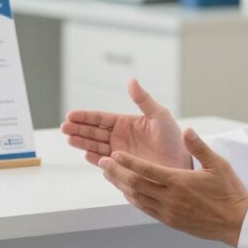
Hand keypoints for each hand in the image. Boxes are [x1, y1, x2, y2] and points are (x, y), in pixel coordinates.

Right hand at [61, 79, 190, 168]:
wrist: (182, 163)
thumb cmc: (174, 138)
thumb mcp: (159, 115)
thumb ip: (143, 100)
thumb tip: (131, 80)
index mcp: (125, 123)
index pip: (100, 118)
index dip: (85, 116)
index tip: (71, 115)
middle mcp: (119, 137)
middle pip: (93, 132)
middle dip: (78, 129)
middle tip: (65, 127)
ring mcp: (119, 153)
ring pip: (95, 146)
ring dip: (82, 142)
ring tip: (69, 139)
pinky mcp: (122, 167)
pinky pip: (105, 162)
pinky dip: (95, 159)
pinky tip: (86, 154)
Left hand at [98, 127, 247, 246]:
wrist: (237, 223)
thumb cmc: (229, 191)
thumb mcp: (218, 164)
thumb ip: (199, 146)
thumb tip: (187, 130)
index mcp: (179, 182)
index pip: (147, 170)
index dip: (128, 162)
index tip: (113, 154)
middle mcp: (170, 198)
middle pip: (135, 185)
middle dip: (116, 173)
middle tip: (102, 162)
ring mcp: (168, 212)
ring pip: (137, 198)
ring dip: (121, 186)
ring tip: (108, 175)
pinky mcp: (170, 221)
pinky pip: (145, 209)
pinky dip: (132, 199)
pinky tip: (127, 191)